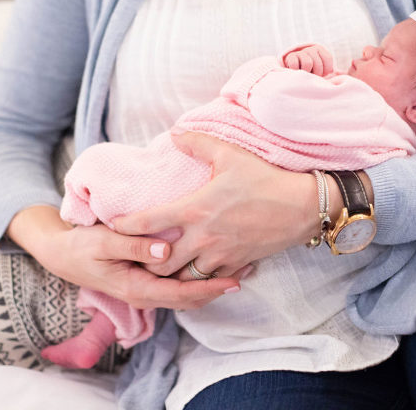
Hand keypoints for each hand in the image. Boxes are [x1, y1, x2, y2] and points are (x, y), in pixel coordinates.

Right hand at [8, 206, 241, 309]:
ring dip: (212, 282)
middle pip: (191, 298)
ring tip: (241, 266)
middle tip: (249, 270)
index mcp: (137, 288)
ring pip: (187, 293)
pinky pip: (178, 284)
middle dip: (220, 287)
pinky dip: (199, 277)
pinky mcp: (148, 280)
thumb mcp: (104, 241)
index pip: (182, 295)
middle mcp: (146, 294)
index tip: (235, 279)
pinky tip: (214, 262)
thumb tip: (165, 250)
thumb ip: (134, 244)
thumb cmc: (82, 245)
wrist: (62, 254)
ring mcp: (147, 289)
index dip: (210, 288)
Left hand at [113, 132, 319, 278]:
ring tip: (159, 268)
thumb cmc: (266, 178)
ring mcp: (220, 255)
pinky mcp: (236, 265)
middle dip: (143, 261)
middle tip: (134, 255)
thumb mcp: (231, 154)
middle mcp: (203, 237)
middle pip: (158, 262)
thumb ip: (199, 143)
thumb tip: (176, 132)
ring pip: (181, 278)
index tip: (113, 226)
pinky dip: (196, 280)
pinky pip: (208, 281)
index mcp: (195, 209)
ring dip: (168, 275)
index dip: (125, 226)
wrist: (303, 207)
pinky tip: (192, 272)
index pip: (147, 223)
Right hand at [283, 44, 334, 75]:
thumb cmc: (312, 72)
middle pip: (318, 63)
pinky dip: (296, 70)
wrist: (295, 72)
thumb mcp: (324, 69)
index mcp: (320, 49)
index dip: (327, 70)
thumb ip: (332, 70)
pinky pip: (295, 64)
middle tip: (314, 76)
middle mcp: (310, 49)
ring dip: (307, 72)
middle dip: (317, 73)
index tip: (323, 74)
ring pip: (307, 63)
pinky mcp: (290, 57)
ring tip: (306, 74)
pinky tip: (297, 72)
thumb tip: (340, 72)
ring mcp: (300, 52)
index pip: (328, 58)